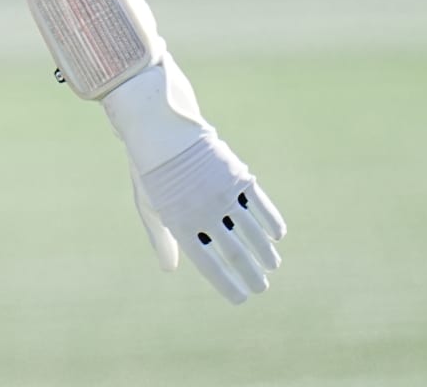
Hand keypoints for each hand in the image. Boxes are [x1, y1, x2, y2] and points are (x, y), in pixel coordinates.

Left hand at [102, 57, 287, 303]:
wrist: (162, 128)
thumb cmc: (152, 171)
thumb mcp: (150, 206)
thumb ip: (162, 239)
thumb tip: (169, 269)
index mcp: (180, 223)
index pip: (209, 264)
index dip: (227, 284)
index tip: (241, 298)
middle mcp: (204, 211)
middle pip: (236, 252)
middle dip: (252, 274)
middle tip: (261, 288)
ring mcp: (223, 194)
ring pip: (253, 232)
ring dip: (266, 253)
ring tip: (271, 266)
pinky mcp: (237, 176)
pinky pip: (260, 206)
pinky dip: (271, 224)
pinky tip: (276, 236)